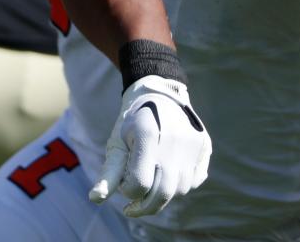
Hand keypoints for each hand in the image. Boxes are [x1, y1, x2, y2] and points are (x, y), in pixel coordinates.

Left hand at [89, 75, 210, 216]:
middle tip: (133, 207)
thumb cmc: (132, 122)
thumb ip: (109, 173)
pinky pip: (194, 179)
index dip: (128, 191)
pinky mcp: (204, 146)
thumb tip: (94, 199)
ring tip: (150, 184)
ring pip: (180, 189)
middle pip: (163, 192)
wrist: (158, 93)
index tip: (122, 186)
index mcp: (147, 135)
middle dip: (146, 206)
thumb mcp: (117, 143)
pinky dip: (180, 185)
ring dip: (163, 195)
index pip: (139, 183)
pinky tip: (167, 174)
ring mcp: (192, 143)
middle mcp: (174, 140)